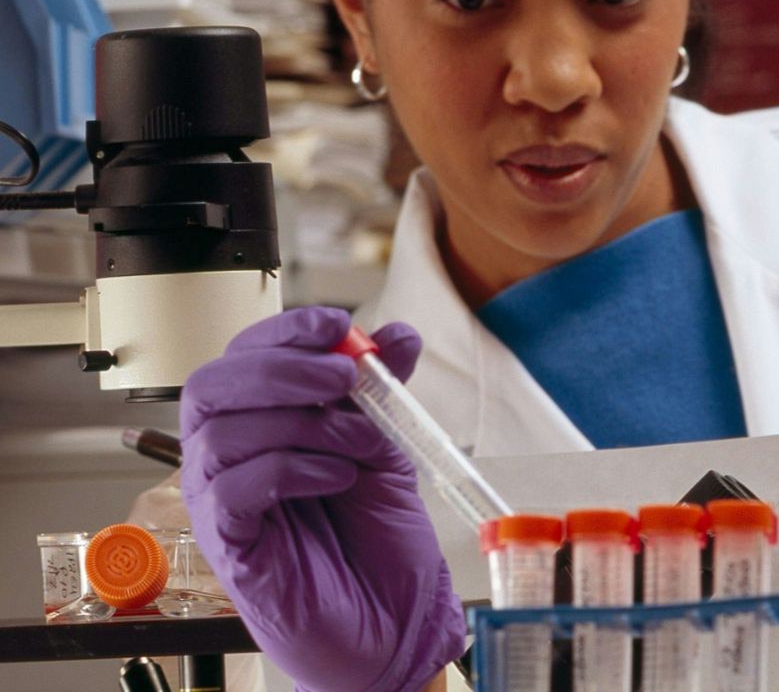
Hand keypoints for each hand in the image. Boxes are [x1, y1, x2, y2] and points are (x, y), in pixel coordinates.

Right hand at [181, 307, 464, 691]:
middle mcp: (226, 456)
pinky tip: (336, 478)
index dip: (285, 332)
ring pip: (222, 433)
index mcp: (260, 424)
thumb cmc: (377, 537)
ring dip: (303, 425)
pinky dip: (291, 469)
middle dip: (282, 369)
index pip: (245, 356)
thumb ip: (384, 391)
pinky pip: (233, 489)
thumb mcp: (388, 448)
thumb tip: (399, 334)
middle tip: (345, 380)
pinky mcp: (227, 545)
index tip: (337, 326)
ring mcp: (219, 501)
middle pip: (213, 385)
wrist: (393, 618)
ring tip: (359, 444)